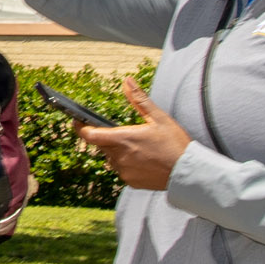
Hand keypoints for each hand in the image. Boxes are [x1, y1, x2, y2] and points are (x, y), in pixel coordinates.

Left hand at [77, 75, 191, 189]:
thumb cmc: (175, 143)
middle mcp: (119, 157)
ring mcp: (124, 171)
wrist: (187, 172)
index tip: (76, 121)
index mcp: (123, 139)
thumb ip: (139, 100)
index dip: (80, 128)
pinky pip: (122, 170)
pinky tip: (144, 160)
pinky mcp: (130, 182)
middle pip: (102, 145)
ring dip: (119, 151)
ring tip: (140, 147)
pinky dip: (128, 164)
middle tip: (126, 133)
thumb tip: (127, 81)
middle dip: (108, 137)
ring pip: (112, 158)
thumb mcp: (158, 118)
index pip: (90, 134)